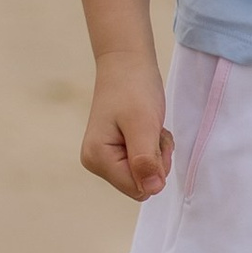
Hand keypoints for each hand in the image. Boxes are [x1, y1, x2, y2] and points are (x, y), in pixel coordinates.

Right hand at [82, 53, 172, 200]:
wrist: (126, 62)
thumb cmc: (134, 88)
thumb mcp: (143, 125)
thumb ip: (146, 160)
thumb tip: (152, 190)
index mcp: (97, 159)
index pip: (138, 189)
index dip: (155, 168)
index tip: (153, 138)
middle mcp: (96, 162)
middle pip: (141, 184)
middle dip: (155, 159)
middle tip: (152, 130)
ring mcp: (104, 157)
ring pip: (144, 174)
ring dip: (156, 151)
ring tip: (149, 126)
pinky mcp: (114, 151)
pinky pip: (142, 163)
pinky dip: (152, 146)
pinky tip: (146, 127)